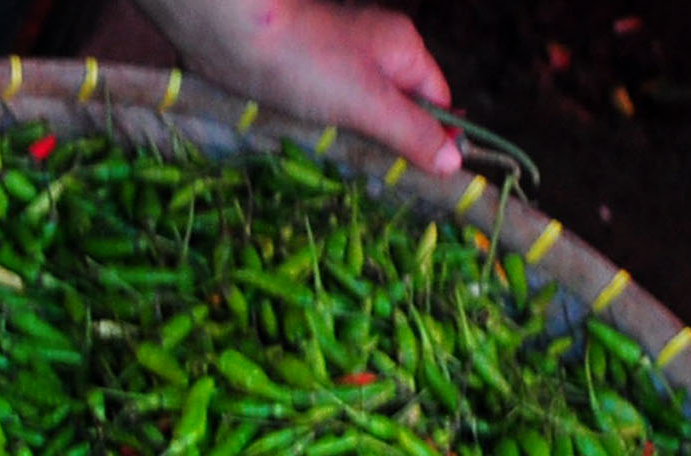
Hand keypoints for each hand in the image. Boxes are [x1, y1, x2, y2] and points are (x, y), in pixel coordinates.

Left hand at [137, 0, 458, 174]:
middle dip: (392, 143)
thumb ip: (412, 132)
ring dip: (355, 143)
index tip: (431, 176)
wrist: (235, 39)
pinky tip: (316, 152)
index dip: (437, 136)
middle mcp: (375, 51)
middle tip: (383, 181)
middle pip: (398, 107)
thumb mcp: (369, 105)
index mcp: (403, 49)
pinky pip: (326, 112)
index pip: (436, 99)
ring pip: (360, 114)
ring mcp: (338, 62)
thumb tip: (455, 162)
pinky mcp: (303, 76)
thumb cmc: (309, 66)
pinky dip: (325, 133)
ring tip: (348, 172)